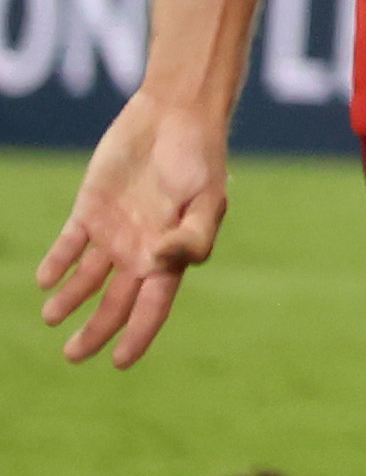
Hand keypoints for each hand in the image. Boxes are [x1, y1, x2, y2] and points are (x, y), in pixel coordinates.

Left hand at [36, 93, 229, 367]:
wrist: (177, 113)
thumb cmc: (200, 157)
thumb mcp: (208, 198)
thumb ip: (193, 235)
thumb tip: (161, 265)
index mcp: (171, 253)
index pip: (152, 306)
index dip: (137, 335)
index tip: (119, 362)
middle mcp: (141, 249)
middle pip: (114, 301)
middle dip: (95, 330)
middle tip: (72, 355)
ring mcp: (114, 230)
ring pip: (87, 278)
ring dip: (69, 300)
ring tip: (52, 316)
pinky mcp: (91, 209)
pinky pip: (70, 244)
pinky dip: (57, 263)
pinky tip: (47, 279)